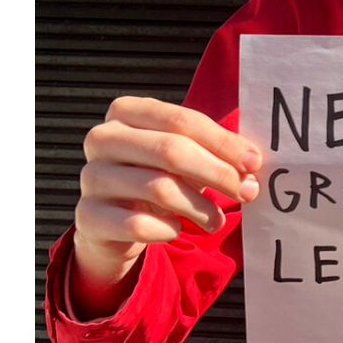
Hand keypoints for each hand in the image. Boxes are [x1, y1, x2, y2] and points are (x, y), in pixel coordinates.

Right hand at [71, 96, 261, 312]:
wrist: (113, 222)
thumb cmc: (158, 176)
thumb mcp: (185, 156)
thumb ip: (215, 152)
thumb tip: (252, 164)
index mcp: (127, 112)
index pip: (183, 120)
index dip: (223, 142)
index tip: (254, 163)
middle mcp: (103, 138)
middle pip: (171, 150)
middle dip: (217, 173)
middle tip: (247, 192)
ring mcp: (91, 177)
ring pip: (158, 188)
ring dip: (199, 207)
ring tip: (217, 220)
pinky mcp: (87, 216)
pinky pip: (138, 224)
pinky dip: (166, 229)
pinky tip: (175, 230)